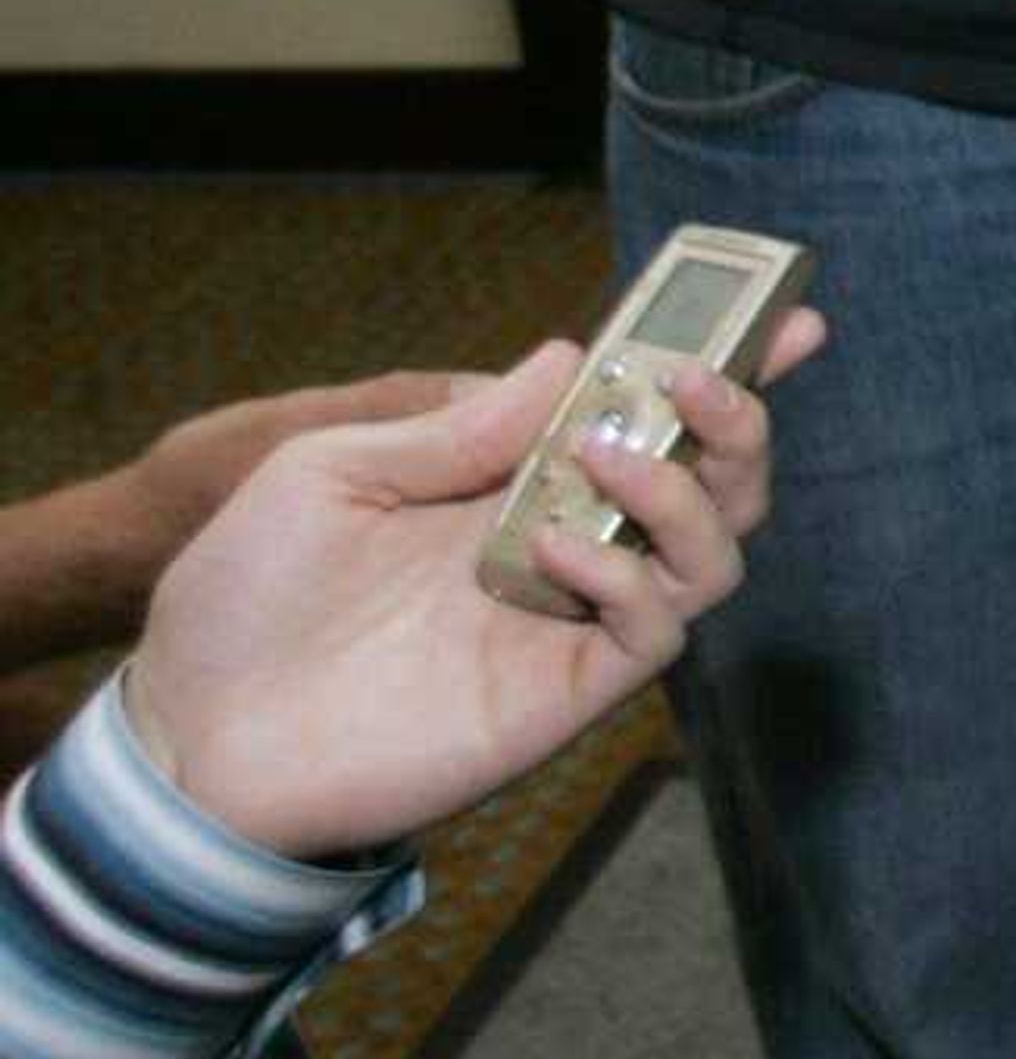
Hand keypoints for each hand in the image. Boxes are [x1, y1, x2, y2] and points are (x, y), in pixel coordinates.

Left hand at [125, 313, 823, 861]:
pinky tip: (557, 551)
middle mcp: (568, 546)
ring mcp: (570, 623)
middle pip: (716, 481)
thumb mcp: (329, 474)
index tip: (786, 314)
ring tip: (611, 456)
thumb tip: (568, 354)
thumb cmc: (242, 603)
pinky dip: (630, 577)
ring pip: (714, 553)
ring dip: (690, 491)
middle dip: (740, 419)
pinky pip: (652, 633)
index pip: (643, 419)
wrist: (186, 744)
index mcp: (516, 485)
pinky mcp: (560, 694)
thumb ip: (455, 426)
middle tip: (703, 380)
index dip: (724, 368)